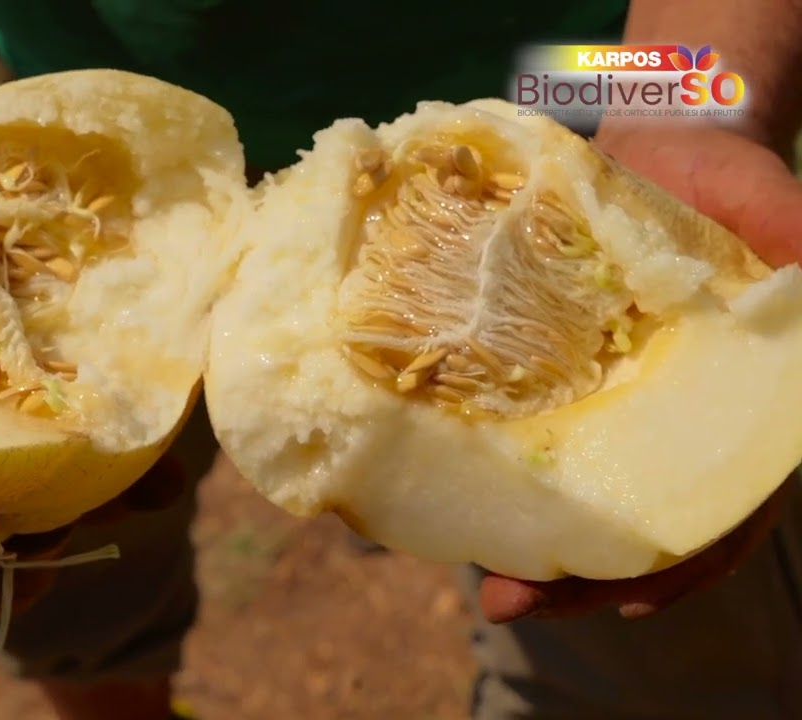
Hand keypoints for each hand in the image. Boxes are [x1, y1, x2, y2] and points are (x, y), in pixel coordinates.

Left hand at [479, 121, 801, 622]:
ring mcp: (613, 402)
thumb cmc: (719, 177)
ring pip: (581, 496)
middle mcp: (672, 418)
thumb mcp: (762, 200)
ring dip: (531, 545)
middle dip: (580, 581)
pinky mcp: (556, 373)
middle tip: (506, 605)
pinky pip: (534, 438)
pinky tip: (458, 502)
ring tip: (479, 583)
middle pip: (637, 525)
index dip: (685, 565)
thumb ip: (790, 235)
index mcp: (735, 404)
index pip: (725, 509)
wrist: (658, 143)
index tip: (627, 605)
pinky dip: (504, 476)